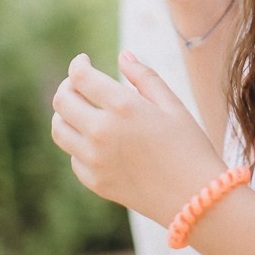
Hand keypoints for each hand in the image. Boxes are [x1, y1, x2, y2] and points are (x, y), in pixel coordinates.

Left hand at [51, 51, 223, 224]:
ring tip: (81, 109)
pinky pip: (73, 156)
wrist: (195, 198)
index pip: (80, 77)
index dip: (78, 64)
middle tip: (79, 83)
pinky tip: (97, 139)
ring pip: (59, 129)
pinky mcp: (95, 182)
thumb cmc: (189, 146)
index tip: (84, 60)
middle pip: (62, 101)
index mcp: (123, 107)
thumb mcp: (172, 104)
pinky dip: (78, 143)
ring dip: (65, 114)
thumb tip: (123, 55)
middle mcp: (102, 132)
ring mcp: (95, 160)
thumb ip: (144, 76)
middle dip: (68, 85)